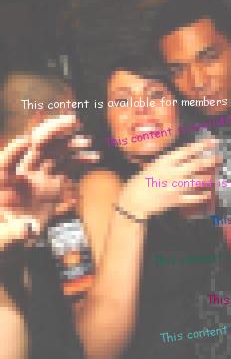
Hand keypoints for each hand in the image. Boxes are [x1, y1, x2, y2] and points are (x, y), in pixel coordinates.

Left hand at [0, 114, 98, 246]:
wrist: (17, 236)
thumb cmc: (5, 234)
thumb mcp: (4, 236)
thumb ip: (13, 233)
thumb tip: (28, 230)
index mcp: (3, 180)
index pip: (5, 161)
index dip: (15, 150)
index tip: (26, 142)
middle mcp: (21, 172)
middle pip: (35, 146)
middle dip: (52, 131)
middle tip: (72, 122)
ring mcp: (39, 175)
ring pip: (55, 152)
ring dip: (70, 144)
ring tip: (86, 141)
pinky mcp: (54, 182)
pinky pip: (67, 166)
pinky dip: (80, 160)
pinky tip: (93, 157)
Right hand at [118, 138, 220, 218]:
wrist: (133, 201)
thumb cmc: (139, 182)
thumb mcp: (152, 166)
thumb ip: (168, 163)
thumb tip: (183, 158)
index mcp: (165, 162)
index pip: (188, 151)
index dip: (202, 145)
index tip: (212, 142)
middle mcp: (173, 173)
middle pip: (197, 164)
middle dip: (210, 160)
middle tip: (219, 157)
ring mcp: (175, 187)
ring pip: (198, 181)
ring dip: (207, 178)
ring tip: (213, 176)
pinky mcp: (176, 200)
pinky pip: (194, 198)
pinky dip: (202, 195)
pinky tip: (207, 193)